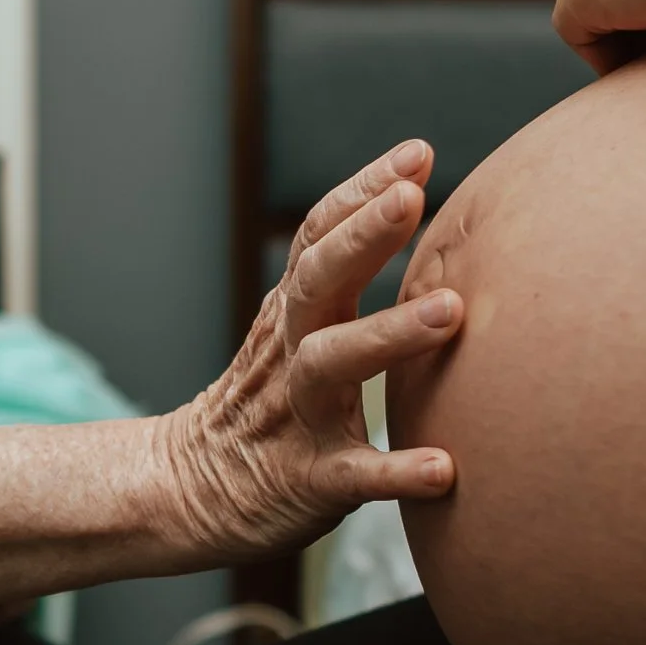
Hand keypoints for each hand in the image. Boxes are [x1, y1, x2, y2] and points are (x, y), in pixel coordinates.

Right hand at [158, 140, 462, 566]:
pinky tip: (444, 469)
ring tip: (452, 310)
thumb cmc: (270, 400)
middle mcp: (292, 351)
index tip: (417, 154)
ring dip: (390, 334)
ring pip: (333, 364)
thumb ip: (341, 276)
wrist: (194, 490)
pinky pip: (354, 476)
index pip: (320, 236)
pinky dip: (396, 471)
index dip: (362, 191)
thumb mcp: (294, 327)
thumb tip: (413, 197)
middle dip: (364, 235)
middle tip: (411, 196)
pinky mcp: (309, 481)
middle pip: (318, 281)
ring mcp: (299, 414)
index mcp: (295, 313)